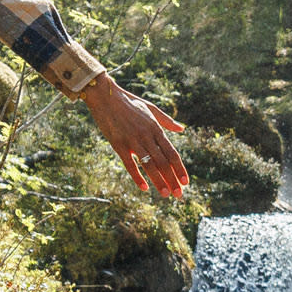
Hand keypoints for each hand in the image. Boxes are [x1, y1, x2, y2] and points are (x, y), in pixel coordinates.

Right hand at [87, 81, 189, 197]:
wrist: (106, 96)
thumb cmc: (129, 102)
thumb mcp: (151, 108)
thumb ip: (167, 121)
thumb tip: (182, 129)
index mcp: (156, 128)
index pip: (172, 153)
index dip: (180, 169)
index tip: (186, 182)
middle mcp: (147, 136)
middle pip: (163, 162)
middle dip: (172, 180)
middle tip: (179, 195)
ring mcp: (133, 141)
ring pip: (149, 165)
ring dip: (159, 181)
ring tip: (166, 194)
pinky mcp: (118, 144)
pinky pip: (130, 164)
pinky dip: (138, 177)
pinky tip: (144, 188)